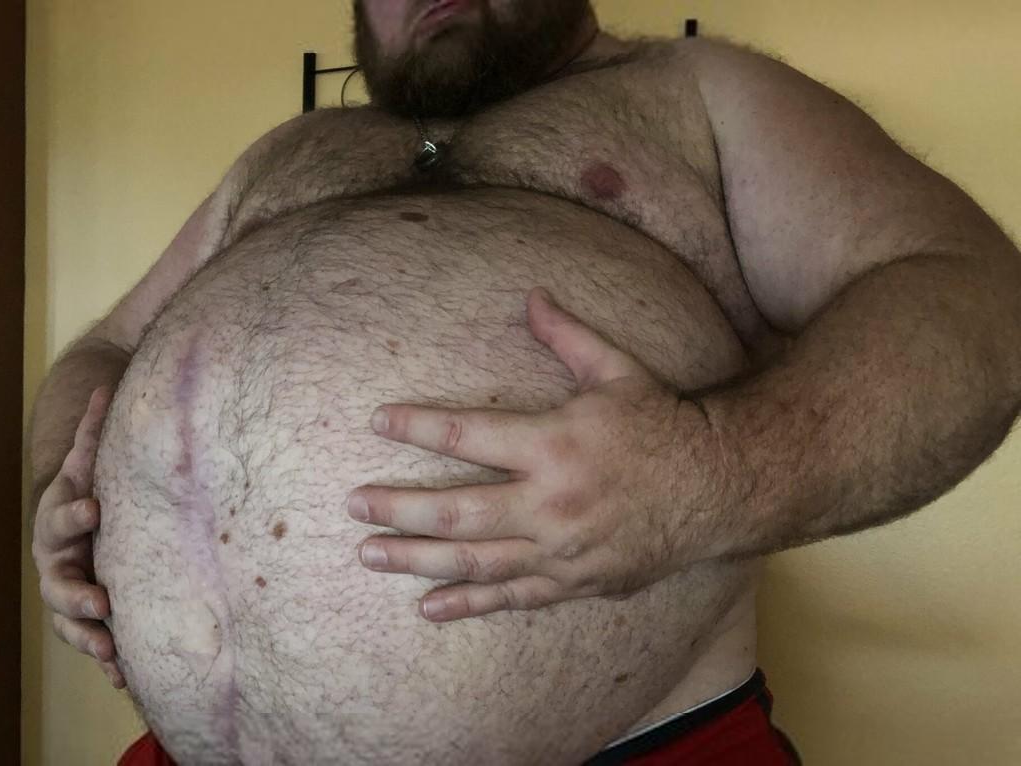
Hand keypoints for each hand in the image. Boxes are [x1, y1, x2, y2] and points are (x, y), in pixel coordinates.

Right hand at [31, 387, 125, 687]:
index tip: (96, 510)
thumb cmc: (89, 486)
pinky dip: (104, 660)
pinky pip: (88, 641)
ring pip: (68, 618)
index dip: (76, 512)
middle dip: (78, 591)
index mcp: (63, 515)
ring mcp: (65, 588)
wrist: (72, 519)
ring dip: (87, 635)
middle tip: (102, 601)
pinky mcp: (81, 616)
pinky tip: (124, 678)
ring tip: (109, 651)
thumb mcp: (90, 459)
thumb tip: (105, 380)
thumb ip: (96, 428)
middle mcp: (57, 557)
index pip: (65, 513)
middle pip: (59, 578)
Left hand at [348, 288, 724, 621]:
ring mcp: (560, 550)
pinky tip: (427, 607)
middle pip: (456, 510)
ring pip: (473, 561)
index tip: (378, 422)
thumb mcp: (618, 371)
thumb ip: (568, 336)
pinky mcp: (574, 582)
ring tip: (368, 554)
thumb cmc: (664, 424)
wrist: (719, 487)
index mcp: (554, 444)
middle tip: (353, 504)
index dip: (417, 427)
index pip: (467, 435)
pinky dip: (468, 604)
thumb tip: (531, 295)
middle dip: (397, 507)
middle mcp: (550, 503)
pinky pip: (512, 598)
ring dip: (415, 558)